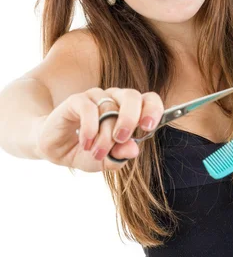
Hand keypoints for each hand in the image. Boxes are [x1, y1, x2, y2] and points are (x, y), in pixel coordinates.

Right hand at [36, 87, 164, 171]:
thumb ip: (119, 156)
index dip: (154, 109)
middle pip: (132, 96)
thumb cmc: (85, 151)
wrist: (55, 149)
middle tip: (122, 139)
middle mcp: (114, 99)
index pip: (149, 100)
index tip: (148, 127)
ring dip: (104, 136)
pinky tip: (86, 142)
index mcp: (128, 110)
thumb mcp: (105, 160)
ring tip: (96, 152)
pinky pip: (88, 108)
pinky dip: (90, 128)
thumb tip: (134, 149)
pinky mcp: (76, 100)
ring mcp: (95, 97)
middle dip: (130, 119)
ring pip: (109, 108)